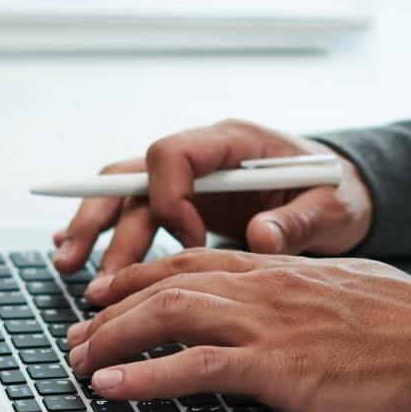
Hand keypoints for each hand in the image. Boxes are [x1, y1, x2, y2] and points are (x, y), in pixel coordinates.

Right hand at [52, 119, 373, 282]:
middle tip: (88, 269)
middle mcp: (200, 154)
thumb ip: (299, 220)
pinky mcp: (184, 202)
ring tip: (71, 270)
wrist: (339, 190)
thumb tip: (261, 238)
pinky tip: (77, 255)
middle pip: (132, 176)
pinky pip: (133, 209)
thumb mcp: (333, 207)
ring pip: (124, 196)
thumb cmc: (338, 191)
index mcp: (232, 141)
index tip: (192, 245)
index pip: (172, 154)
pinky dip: (105, 231)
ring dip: (95, 231)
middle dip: (105, 220)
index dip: (170, 199)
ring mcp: (188, 178)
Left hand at [67, 249, 410, 411]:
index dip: (141, 277)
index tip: (108, 294)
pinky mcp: (276, 363)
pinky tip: (113, 386)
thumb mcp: (342, 288)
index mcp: (276, 266)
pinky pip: (193, 366)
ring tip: (78, 361)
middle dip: (112, 312)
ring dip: (112, 339)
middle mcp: (262, 284)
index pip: (191, 262)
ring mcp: (266, 322)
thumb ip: (297, 290)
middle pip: (166, 286)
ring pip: (167, 316)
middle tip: (78, 336)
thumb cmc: (407, 322)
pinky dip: (144, 376)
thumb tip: (277, 307)